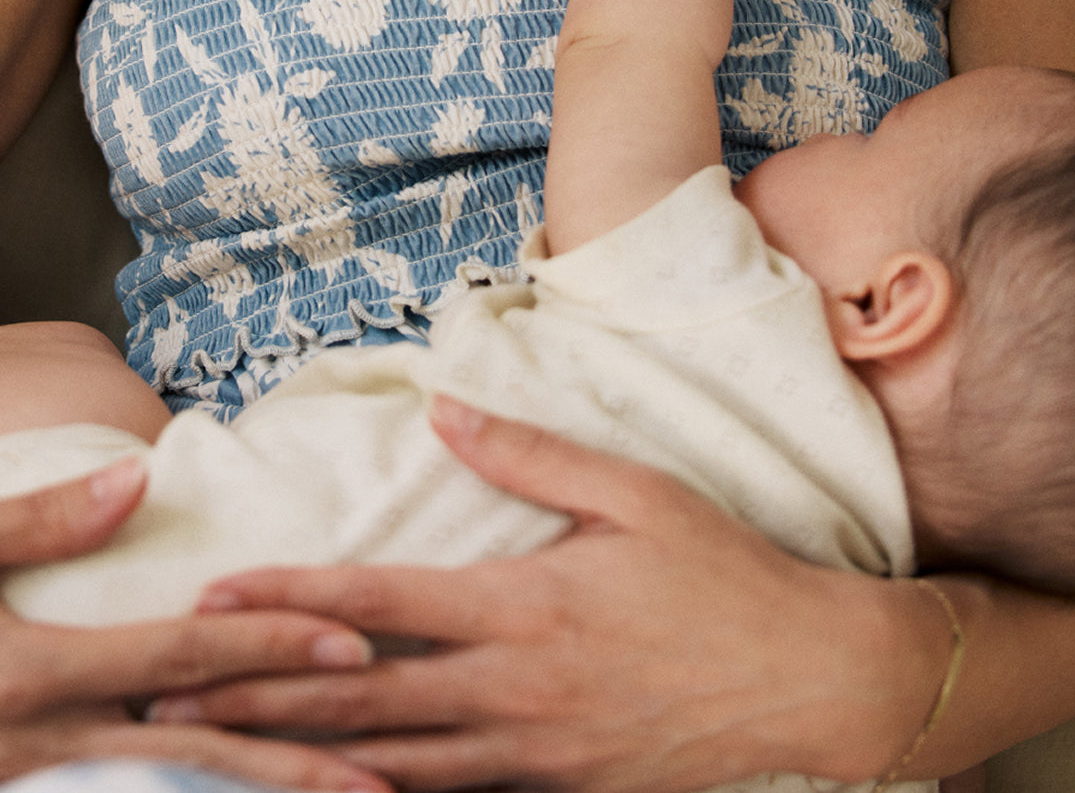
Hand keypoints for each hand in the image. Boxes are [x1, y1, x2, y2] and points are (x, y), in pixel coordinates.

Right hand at [0, 459, 387, 790]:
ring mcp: (38, 783)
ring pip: (172, 790)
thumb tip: (138, 477)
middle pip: (199, 744)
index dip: (272, 646)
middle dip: (294, 749)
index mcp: (39, 673)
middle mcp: (49, 742)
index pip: (183, 657)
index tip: (356, 643)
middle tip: (384, 766)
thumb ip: (46, 521)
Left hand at [154, 400, 952, 792]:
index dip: (291, 598)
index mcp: (525, 606)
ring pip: (390, 764)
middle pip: (360, 697)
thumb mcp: (636, 494)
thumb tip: (446, 411)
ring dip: (298, 755)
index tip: (218, 595)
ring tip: (220, 749)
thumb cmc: (723, 576)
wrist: (812, 686)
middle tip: (170, 690)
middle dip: (257, 696)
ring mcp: (534, 756)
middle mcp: (513, 690)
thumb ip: (531, 456)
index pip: (380, 601)